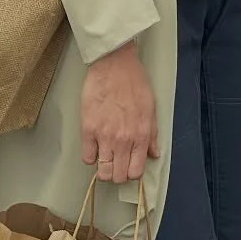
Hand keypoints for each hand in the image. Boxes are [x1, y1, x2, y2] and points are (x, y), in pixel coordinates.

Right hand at [81, 39, 159, 183]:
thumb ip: (152, 134)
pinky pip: (87, 158)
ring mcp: (105, 136)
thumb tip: (153, 154)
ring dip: (104, 169)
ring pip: (103, 172)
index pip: (136, 171)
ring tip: (105, 157)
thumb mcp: (150, 106)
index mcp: (141, 134)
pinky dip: (91, 156)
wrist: (114, 63)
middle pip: (118, 176)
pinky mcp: (88, 129)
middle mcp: (124, 139)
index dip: (132, 172)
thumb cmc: (134, 81)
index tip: (128, 166)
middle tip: (116, 163)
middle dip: (118, 173)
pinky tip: (95, 146)